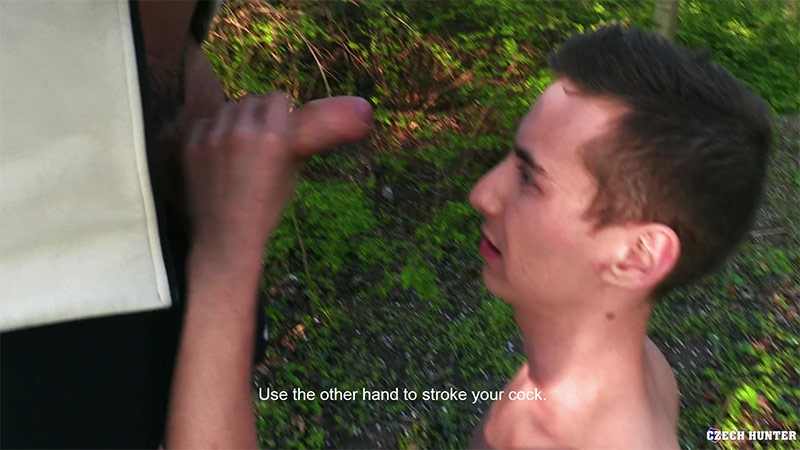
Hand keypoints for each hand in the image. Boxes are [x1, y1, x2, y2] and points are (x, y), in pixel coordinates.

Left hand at [183, 94, 371, 274]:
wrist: (227, 239)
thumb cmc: (267, 210)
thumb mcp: (293, 172)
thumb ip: (304, 137)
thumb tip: (354, 111)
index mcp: (274, 136)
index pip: (278, 98)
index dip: (281, 111)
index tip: (281, 124)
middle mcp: (242, 130)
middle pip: (252, 100)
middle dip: (258, 114)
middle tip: (261, 137)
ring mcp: (213, 137)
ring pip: (227, 108)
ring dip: (236, 121)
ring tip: (240, 148)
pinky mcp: (191, 146)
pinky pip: (204, 123)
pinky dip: (212, 133)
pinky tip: (219, 157)